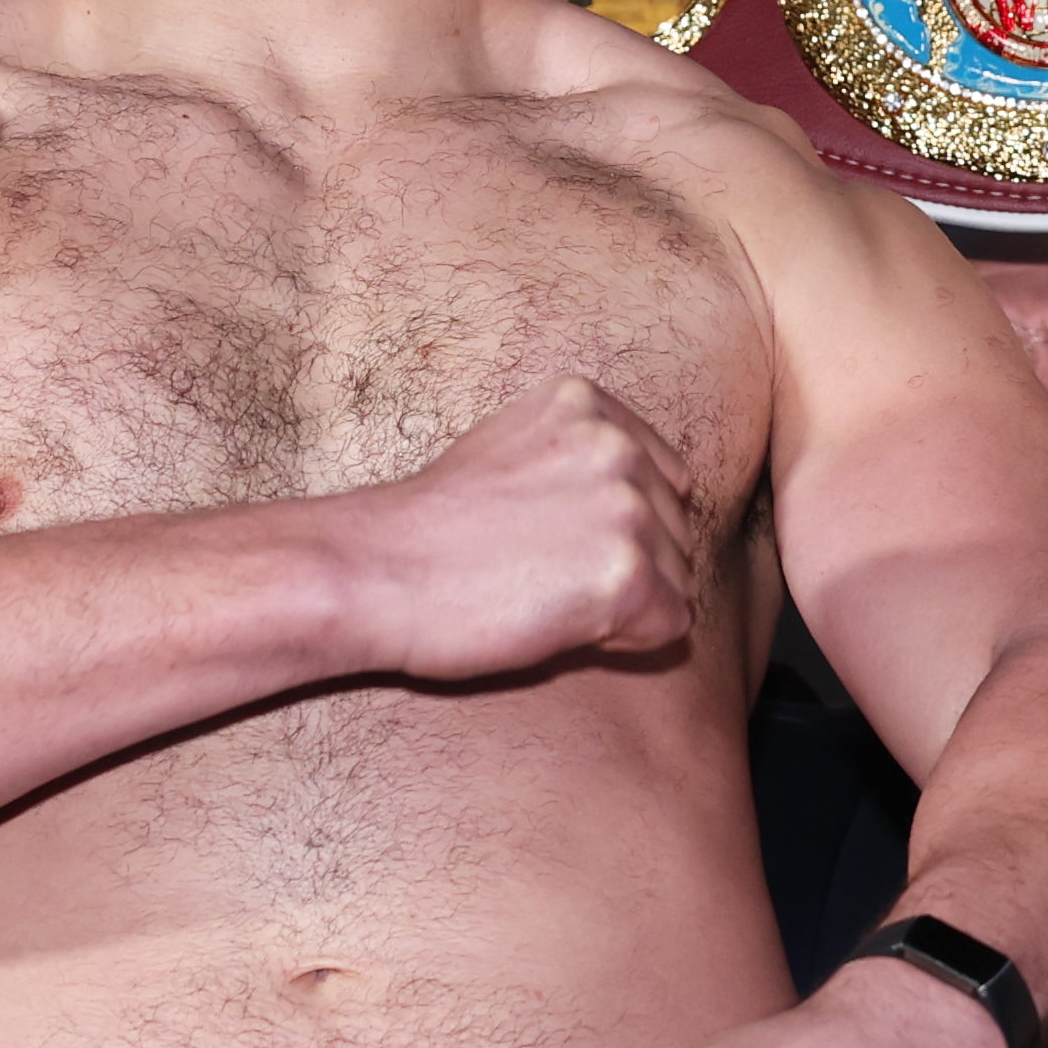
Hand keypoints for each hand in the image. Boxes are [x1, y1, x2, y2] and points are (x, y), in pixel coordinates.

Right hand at [342, 375, 699, 680]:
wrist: (371, 573)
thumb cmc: (428, 529)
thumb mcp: (511, 454)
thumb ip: (580, 461)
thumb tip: (648, 500)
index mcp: (588, 404)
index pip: (663, 480)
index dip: (617, 527)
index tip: (549, 541)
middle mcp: (618, 445)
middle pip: (675, 531)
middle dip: (625, 564)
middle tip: (538, 576)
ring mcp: (626, 506)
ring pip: (677, 580)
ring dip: (624, 605)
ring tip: (541, 596)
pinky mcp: (628, 572)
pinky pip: (671, 626)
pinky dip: (625, 643)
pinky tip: (557, 624)